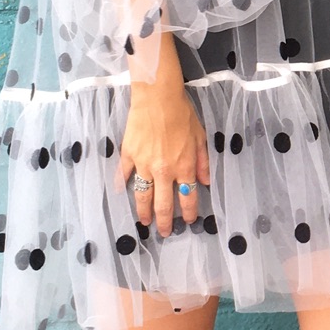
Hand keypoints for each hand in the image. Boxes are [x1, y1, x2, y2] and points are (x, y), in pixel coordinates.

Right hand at [119, 57, 209, 236]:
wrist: (157, 97)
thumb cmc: (182, 113)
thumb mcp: (200, 137)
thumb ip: (203, 161)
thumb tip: (206, 182)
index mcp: (184, 166)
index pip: (188, 197)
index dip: (188, 212)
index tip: (188, 221)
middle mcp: (164, 171)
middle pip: (164, 204)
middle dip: (166, 222)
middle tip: (166, 232)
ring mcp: (144, 165)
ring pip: (143, 196)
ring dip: (144, 212)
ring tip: (144, 222)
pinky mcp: (128, 156)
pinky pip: (125, 175)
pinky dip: (124, 185)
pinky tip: (123, 194)